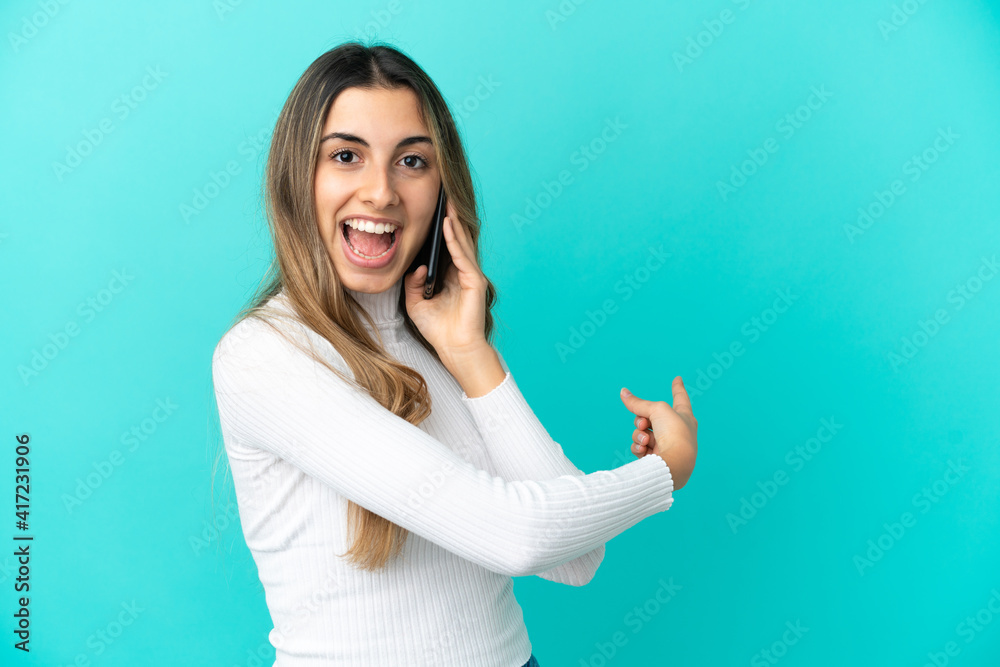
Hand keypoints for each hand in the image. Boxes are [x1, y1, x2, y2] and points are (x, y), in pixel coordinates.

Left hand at [404, 200, 487, 359]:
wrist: (455, 350)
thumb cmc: (439, 330)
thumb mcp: (415, 303)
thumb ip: (413, 283)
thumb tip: (417, 266)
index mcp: (449, 277)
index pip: (445, 247)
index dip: (440, 229)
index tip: (431, 210)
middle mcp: (461, 273)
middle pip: (456, 240)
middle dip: (450, 218)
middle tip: (443, 195)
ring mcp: (470, 276)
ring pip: (461, 243)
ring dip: (454, 222)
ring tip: (446, 202)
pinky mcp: (474, 281)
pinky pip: (462, 255)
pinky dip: (455, 239)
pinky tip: (448, 226)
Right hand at [620, 377, 697, 489]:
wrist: (674, 462)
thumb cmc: (674, 432)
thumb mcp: (657, 409)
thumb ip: (638, 403)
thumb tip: (623, 392)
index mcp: (684, 416)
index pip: (680, 397)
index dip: (677, 387)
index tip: (678, 378)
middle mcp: (676, 430)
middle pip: (651, 416)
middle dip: (642, 419)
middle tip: (645, 423)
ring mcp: (666, 444)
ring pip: (642, 432)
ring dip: (640, 434)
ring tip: (646, 440)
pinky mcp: (656, 458)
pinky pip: (639, 447)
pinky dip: (639, 446)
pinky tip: (644, 449)